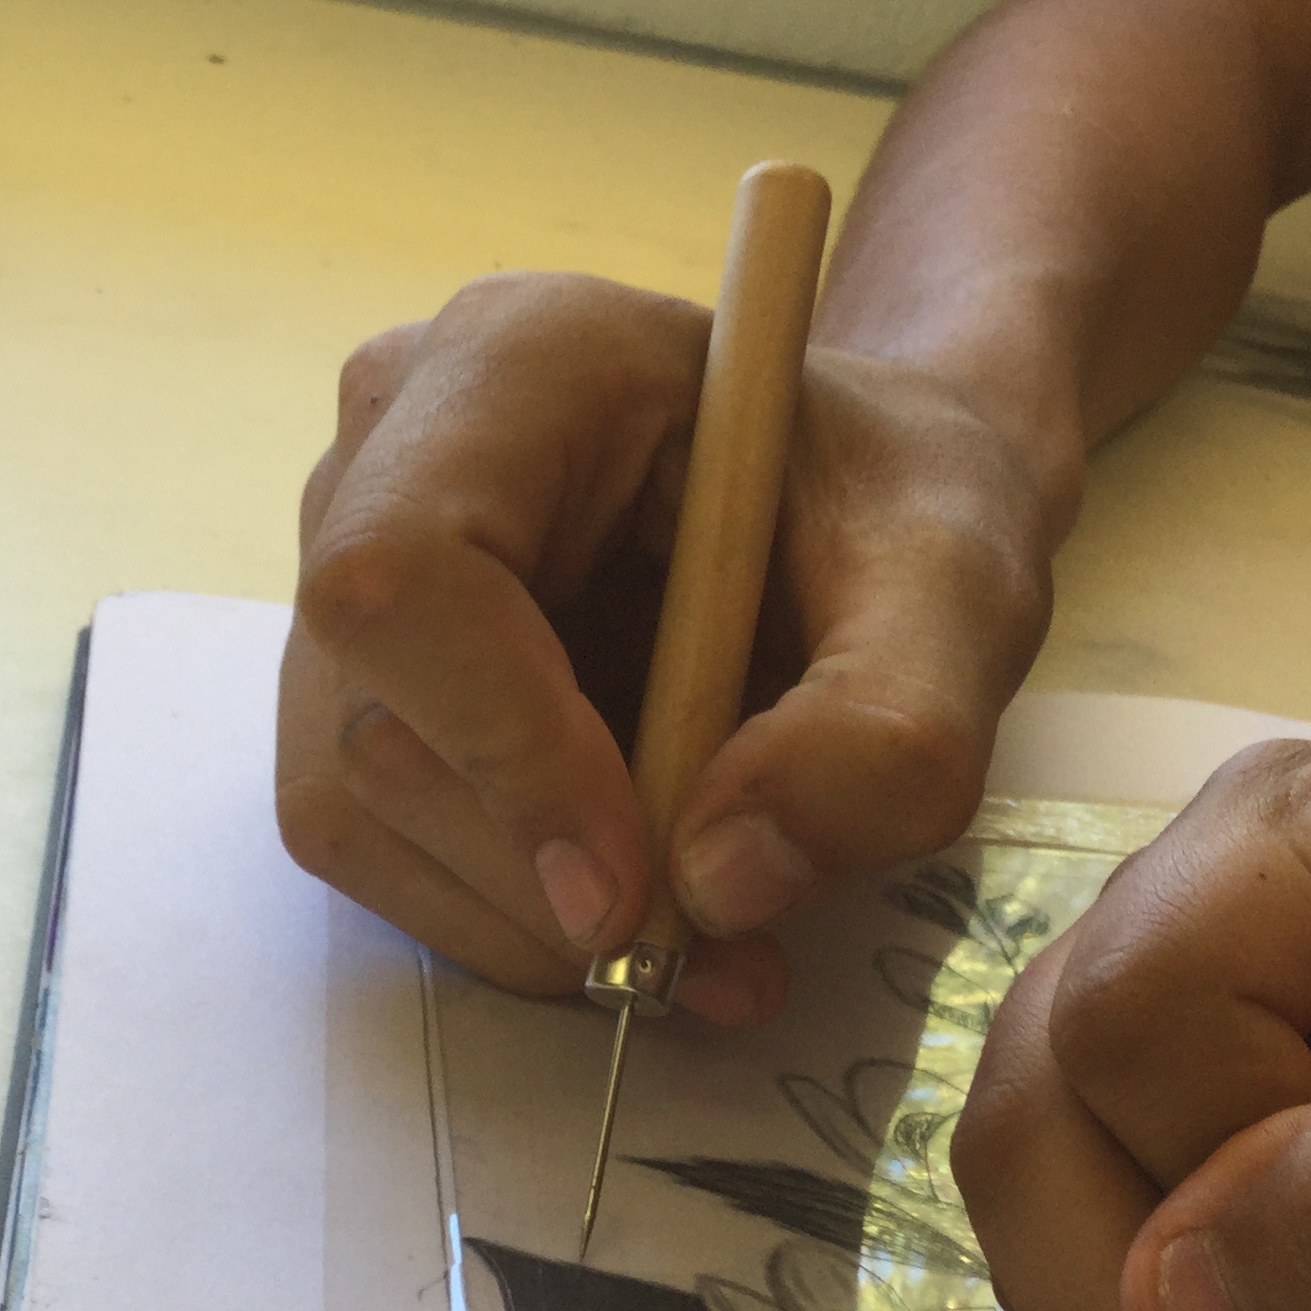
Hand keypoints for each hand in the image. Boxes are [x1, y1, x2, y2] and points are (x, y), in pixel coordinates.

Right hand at [277, 273, 1052, 1024]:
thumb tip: (718, 880)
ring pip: (356, 807)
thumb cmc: (894, 506)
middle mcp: (385, 452)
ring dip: (528, 924)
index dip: (500, 748)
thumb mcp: (961, 591)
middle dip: (543, 880)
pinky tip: (645, 912)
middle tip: (724, 949)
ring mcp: (348, 573)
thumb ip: (887, 731)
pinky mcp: (356, 684)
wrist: (862, 510)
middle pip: (374, 722)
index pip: (402, 572)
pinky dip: (511, 923)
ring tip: (710, 941)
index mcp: (517, 361)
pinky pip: (378, 845)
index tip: (633, 887)